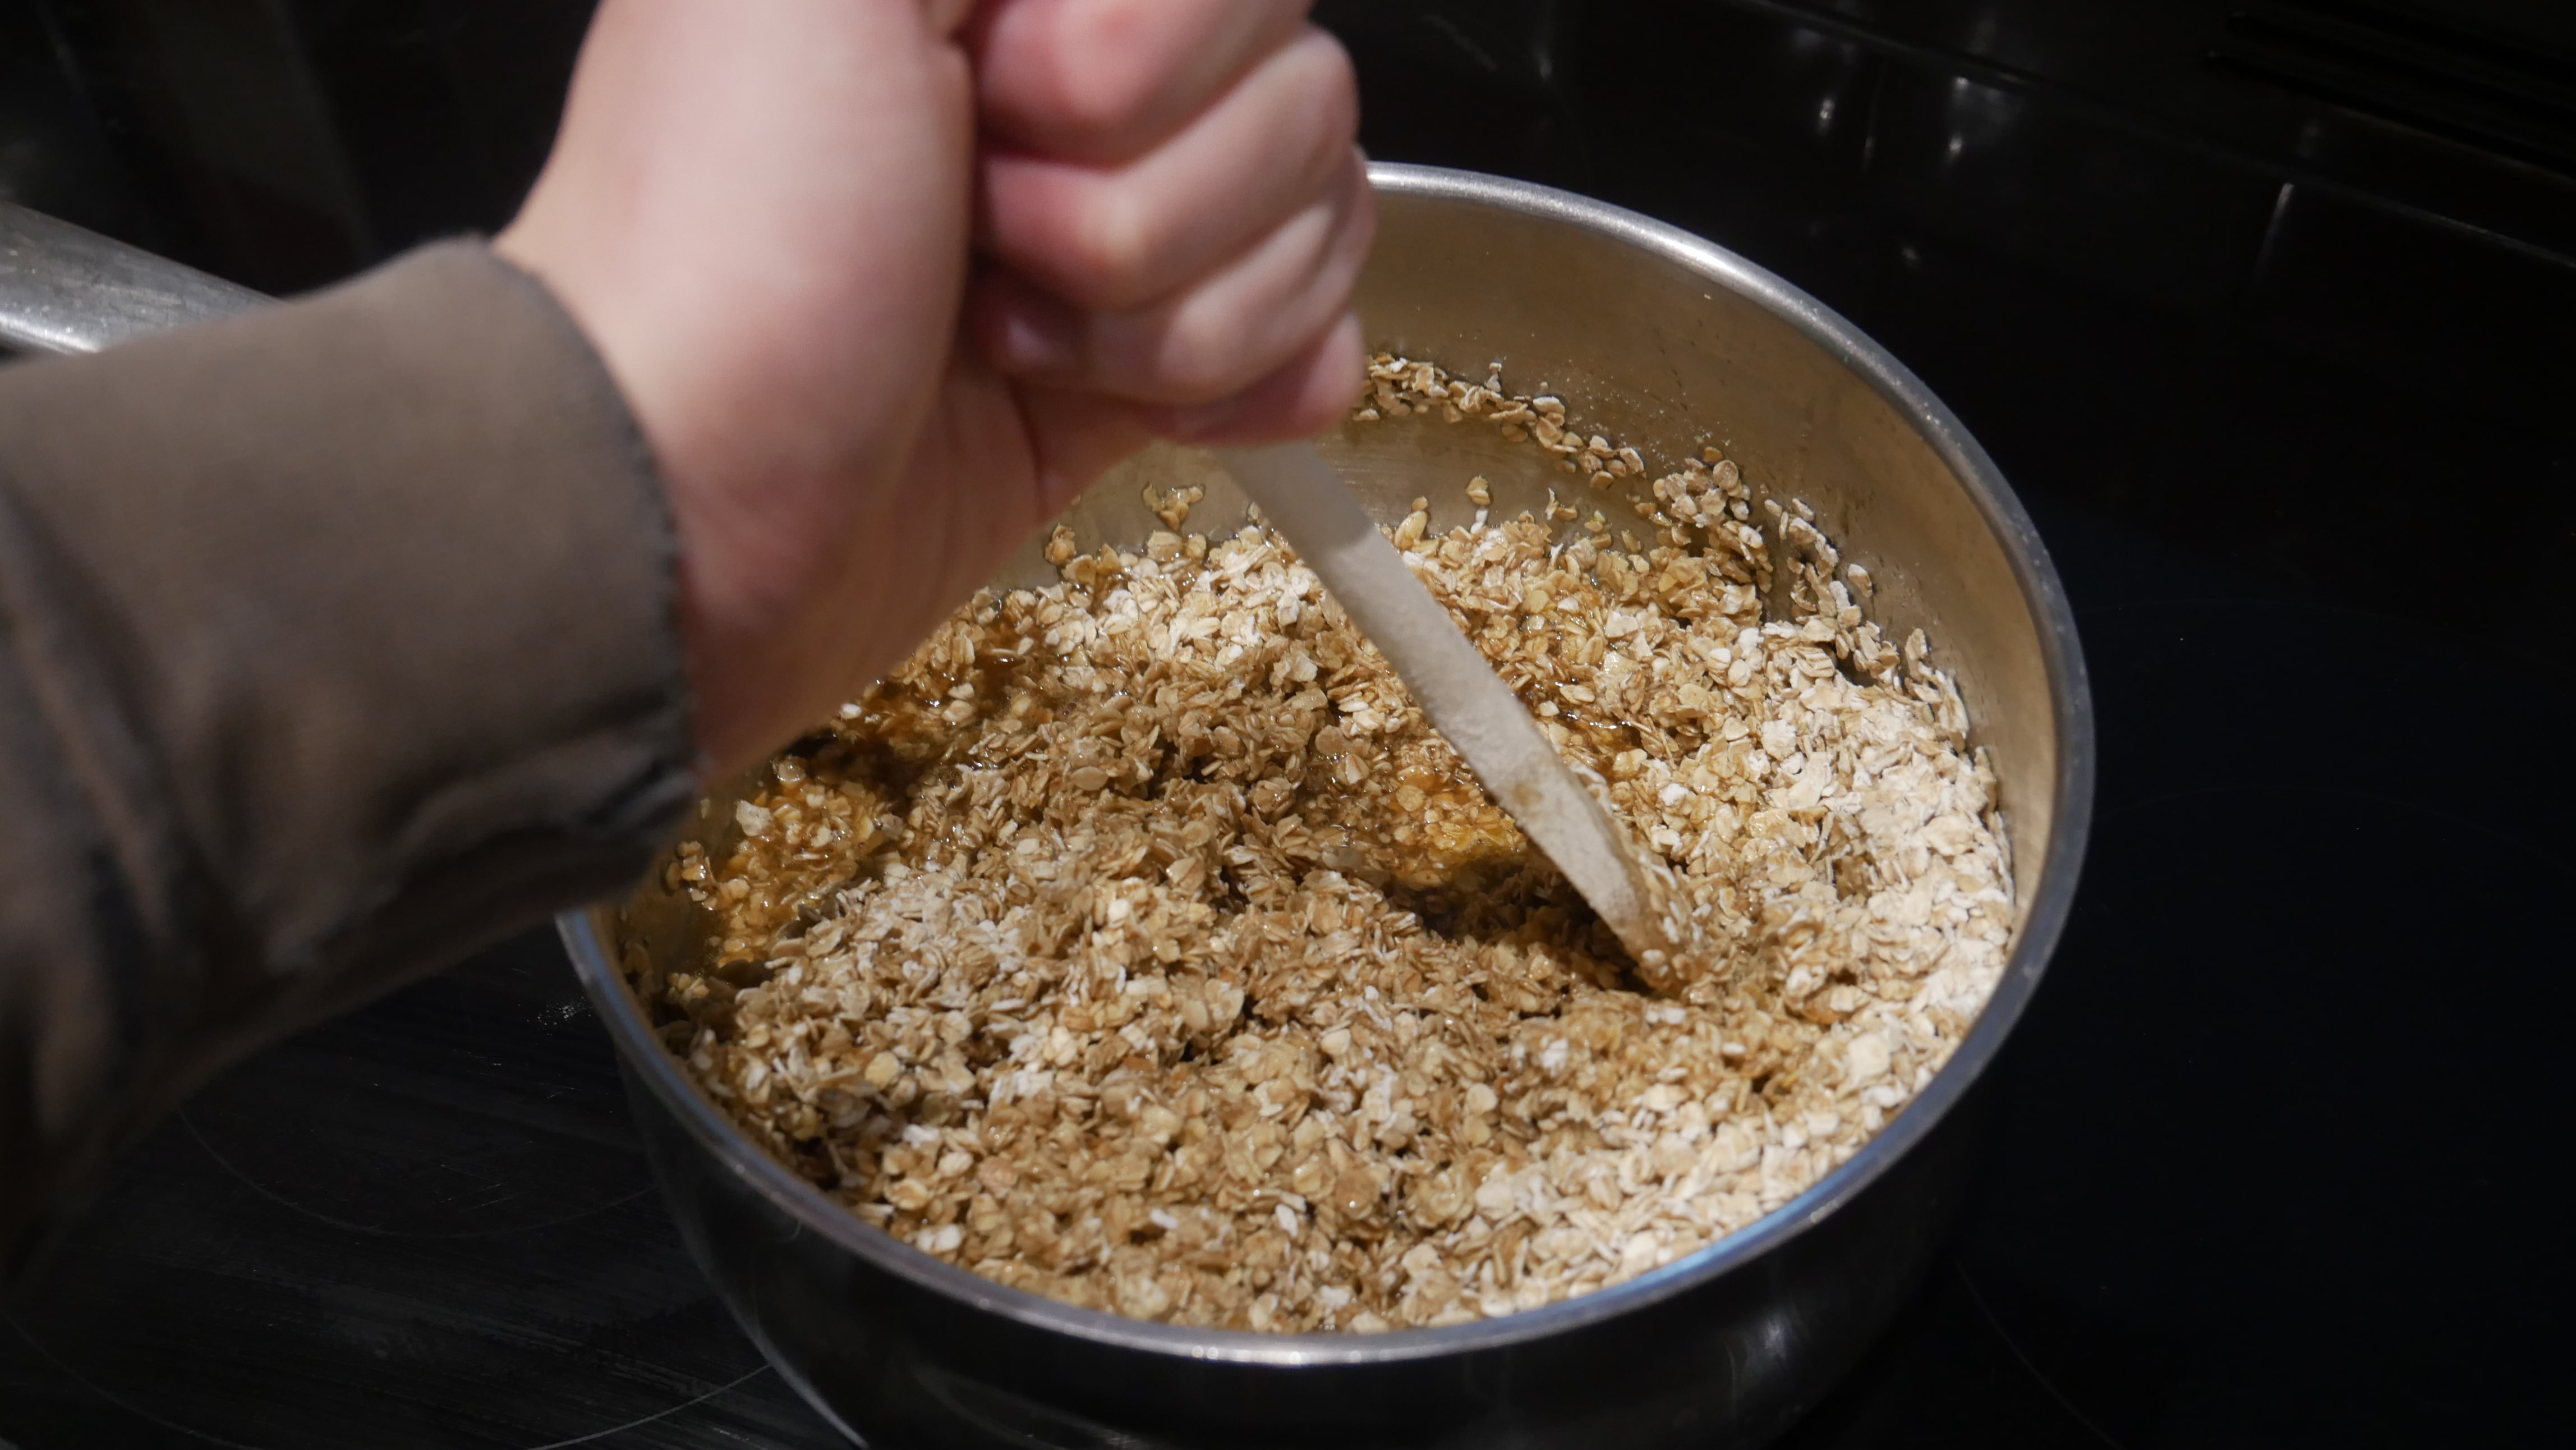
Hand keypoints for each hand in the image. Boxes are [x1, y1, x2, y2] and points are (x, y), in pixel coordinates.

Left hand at [496, 0, 1367, 777]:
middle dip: (1145, 198)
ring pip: (1321, 216)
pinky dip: (1246, 383)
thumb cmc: (721, 248)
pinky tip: (1128, 404)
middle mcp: (1067, 68)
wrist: (683, 514)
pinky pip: (1324, 335)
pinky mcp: (1152, 358)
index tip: (989, 101)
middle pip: (1302, 87)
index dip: (1138, 49)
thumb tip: (1094, 0)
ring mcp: (1123, 217)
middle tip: (978, 236)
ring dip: (1172, 313)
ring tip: (1001, 339)